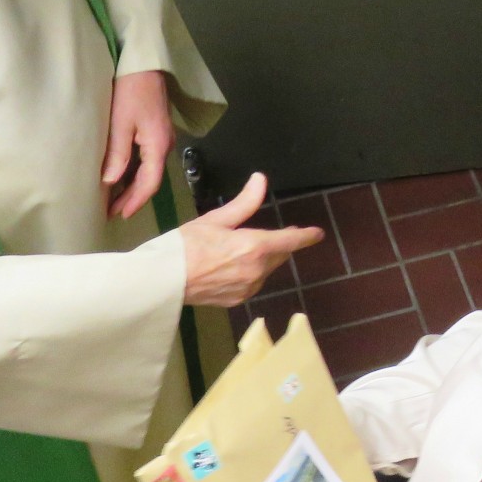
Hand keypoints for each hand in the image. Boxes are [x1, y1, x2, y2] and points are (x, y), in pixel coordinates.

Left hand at [103, 71, 175, 219]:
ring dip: (133, 185)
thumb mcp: (120, 123)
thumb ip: (117, 154)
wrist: (144, 62)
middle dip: (133, 197)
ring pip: (149, 169)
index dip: (135, 201)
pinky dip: (135, 171)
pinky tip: (121, 174)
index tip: (120, 215)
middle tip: (113, 212)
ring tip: (114, 198)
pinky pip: (147, 158)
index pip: (150, 183)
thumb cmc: (131, 90)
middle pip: (151, 179)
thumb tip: (111, 182)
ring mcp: (162, 136)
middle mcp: (165, 144)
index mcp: (158, 145)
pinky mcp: (156, 129)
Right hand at [178, 172, 323, 307]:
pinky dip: (250, 273)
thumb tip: (260, 180)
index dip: (306, 236)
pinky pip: (253, 283)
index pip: (291, 241)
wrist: (164, 282)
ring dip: (263, 259)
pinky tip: (232, 267)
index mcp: (255, 248)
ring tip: (241, 250)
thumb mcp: (216, 220)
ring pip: (266, 270)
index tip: (317, 234)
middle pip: (279, 255)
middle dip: (278, 244)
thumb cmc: (186, 246)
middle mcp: (257, 271)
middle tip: (270, 234)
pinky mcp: (237, 300)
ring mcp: (248, 288)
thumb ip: (244, 202)